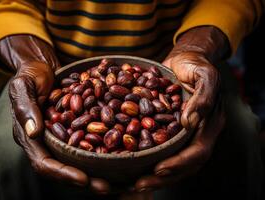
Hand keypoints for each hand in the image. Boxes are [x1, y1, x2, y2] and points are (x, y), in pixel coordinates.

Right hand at [0, 35, 109, 193]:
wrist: (42, 66)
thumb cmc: (31, 74)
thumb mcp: (24, 86)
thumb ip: (26, 107)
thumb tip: (34, 133)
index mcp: (30, 136)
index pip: (44, 163)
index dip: (63, 173)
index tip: (83, 179)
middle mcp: (46, 142)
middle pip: (63, 168)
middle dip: (84, 179)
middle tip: (106, 187)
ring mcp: (60, 137)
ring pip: (77, 160)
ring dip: (95, 171)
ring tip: (116, 179)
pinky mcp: (73, 129)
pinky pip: (86, 144)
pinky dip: (100, 152)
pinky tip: (118, 155)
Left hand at [133, 26, 228, 191]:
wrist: (185, 60)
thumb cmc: (196, 66)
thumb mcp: (204, 75)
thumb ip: (202, 97)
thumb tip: (189, 122)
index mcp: (208, 124)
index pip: (198, 151)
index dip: (180, 163)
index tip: (159, 168)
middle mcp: (195, 133)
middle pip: (183, 163)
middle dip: (163, 176)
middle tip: (140, 185)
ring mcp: (180, 133)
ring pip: (170, 159)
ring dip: (153, 174)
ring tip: (133, 183)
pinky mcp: (167, 129)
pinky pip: (159, 147)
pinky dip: (147, 158)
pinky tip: (129, 163)